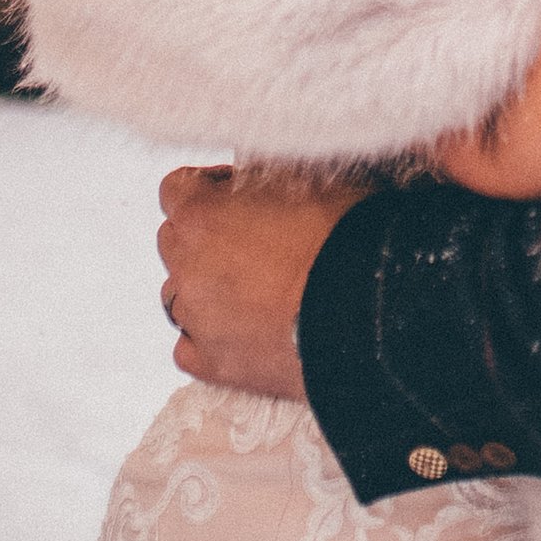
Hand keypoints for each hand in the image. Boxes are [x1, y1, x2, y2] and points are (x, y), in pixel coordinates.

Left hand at [157, 165, 368, 396]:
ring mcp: (196, 319)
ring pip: (177, 294)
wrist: (367, 314)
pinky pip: (188, 347)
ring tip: (250, 288)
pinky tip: (241, 330)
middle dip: (202, 235)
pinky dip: (206, 337)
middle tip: (249, 238)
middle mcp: (187, 267)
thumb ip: (268, 178)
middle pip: (173, 240)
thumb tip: (263, 177)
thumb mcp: (311, 182)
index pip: (176, 188)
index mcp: (203, 216)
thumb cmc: (343, 239)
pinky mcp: (213, 364)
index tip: (236, 191)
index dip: (208, 186)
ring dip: (204, 285)